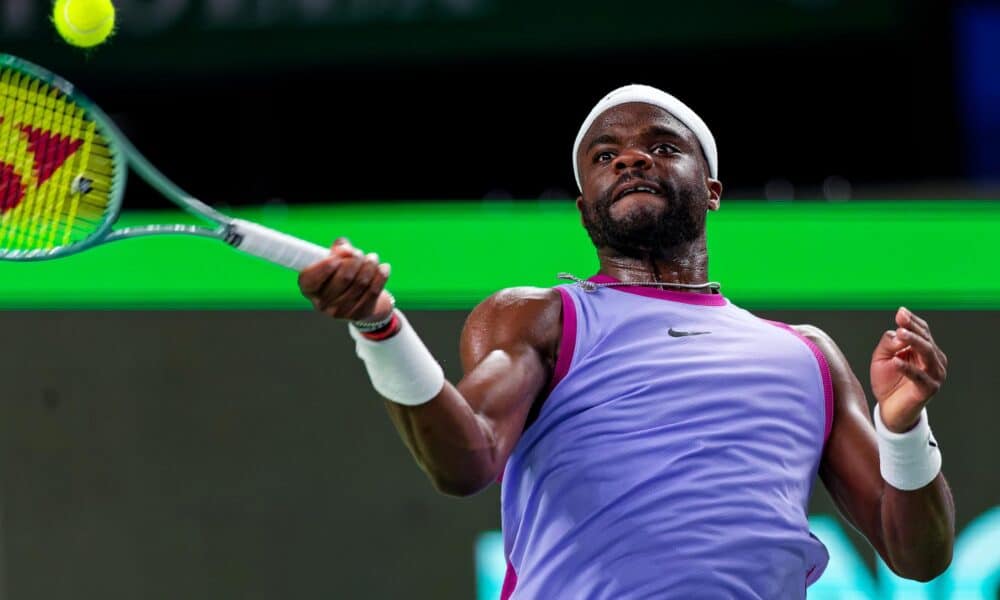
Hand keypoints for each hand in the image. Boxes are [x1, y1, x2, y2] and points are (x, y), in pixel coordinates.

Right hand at [298, 238, 392, 320]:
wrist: (358, 297)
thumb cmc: (341, 272)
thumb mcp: (335, 258)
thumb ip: (338, 249)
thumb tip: (345, 249)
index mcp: (308, 288)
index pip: (311, 278)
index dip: (325, 266)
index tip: (339, 254)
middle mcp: (321, 303)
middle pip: (343, 278)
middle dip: (355, 260)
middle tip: (359, 254)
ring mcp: (340, 312)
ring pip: (361, 283)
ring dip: (370, 265)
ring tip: (372, 258)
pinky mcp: (358, 314)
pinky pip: (373, 292)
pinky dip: (381, 276)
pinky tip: (384, 267)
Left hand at [870, 307, 947, 432]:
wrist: (890, 409)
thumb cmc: (887, 382)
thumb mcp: (882, 358)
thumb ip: (888, 344)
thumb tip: (896, 333)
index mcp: (925, 350)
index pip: (923, 331)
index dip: (912, 321)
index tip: (901, 311)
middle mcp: (934, 360)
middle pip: (926, 340)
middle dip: (913, 328)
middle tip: (901, 320)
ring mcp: (934, 374)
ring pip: (927, 353)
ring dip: (913, 342)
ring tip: (900, 334)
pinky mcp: (929, 389)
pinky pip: (919, 376)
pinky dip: (908, 368)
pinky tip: (896, 361)